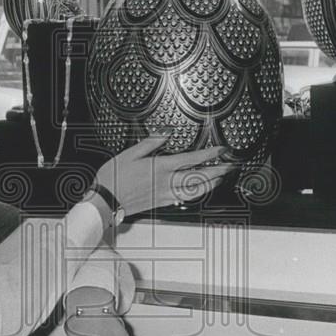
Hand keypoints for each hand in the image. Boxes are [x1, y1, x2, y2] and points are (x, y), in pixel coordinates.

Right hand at [95, 134, 235, 217]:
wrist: (105, 201)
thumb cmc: (114, 178)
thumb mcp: (131, 153)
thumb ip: (152, 142)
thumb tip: (166, 132)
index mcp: (161, 167)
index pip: (192, 159)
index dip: (210, 154)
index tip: (222, 150)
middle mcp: (166, 182)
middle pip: (198, 177)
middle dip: (217, 171)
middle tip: (229, 166)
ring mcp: (165, 195)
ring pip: (194, 191)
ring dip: (209, 185)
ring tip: (218, 179)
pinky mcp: (160, 203)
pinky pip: (182, 199)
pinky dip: (194, 195)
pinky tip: (196, 193)